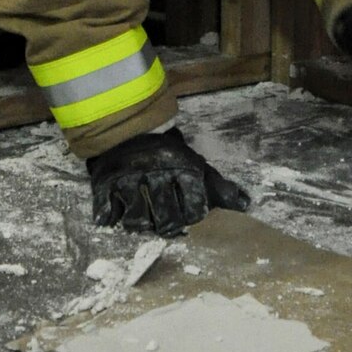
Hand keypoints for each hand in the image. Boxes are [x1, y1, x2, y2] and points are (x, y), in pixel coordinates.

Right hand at [87, 126, 249, 236]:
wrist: (129, 125)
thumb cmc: (168, 154)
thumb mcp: (195, 164)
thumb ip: (218, 187)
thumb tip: (246, 205)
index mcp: (182, 168)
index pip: (195, 208)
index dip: (194, 215)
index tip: (189, 213)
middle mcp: (156, 174)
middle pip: (167, 219)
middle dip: (169, 226)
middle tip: (166, 222)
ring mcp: (129, 179)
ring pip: (138, 221)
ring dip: (142, 225)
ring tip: (144, 220)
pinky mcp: (105, 182)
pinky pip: (107, 212)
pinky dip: (111, 218)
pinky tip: (116, 216)